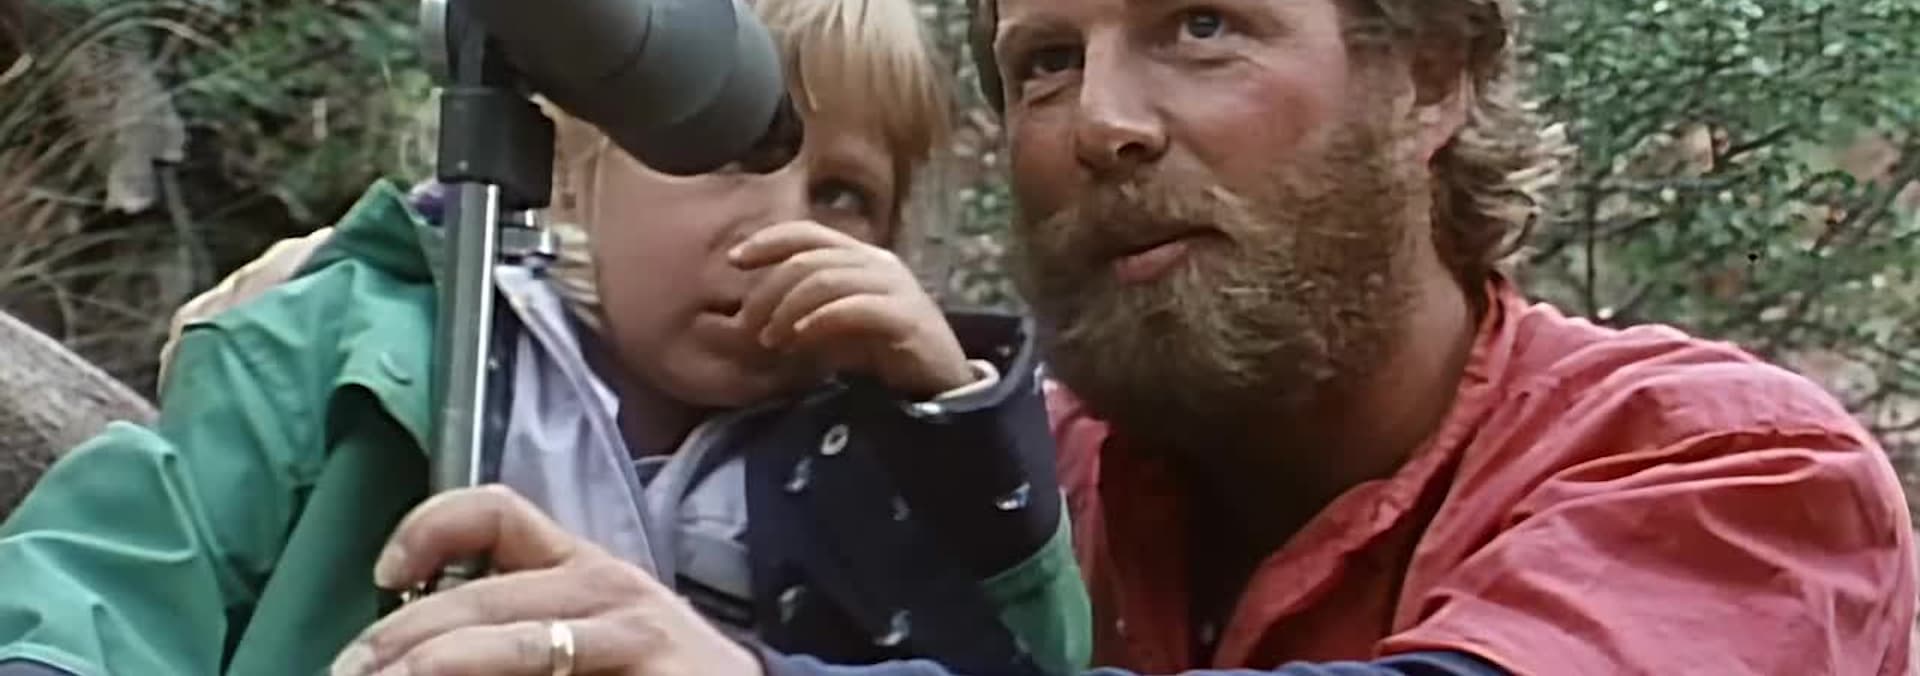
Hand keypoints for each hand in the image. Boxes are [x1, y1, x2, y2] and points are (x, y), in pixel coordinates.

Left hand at [328, 485, 763, 675]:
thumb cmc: (655, 674)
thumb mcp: (592, 634)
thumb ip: (520, 623)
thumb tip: (411, 649)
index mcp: (584, 566)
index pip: (496, 512)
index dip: (429, 528)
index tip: (387, 573)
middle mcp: (607, 587)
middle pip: (479, 594)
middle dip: (399, 639)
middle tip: (350, 673)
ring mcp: (632, 635)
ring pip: (509, 644)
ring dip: (434, 664)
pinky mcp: (650, 672)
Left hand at [729, 221, 975, 397]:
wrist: (941, 386)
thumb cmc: (884, 354)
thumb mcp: (834, 329)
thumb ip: (801, 312)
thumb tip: (753, 314)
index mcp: (860, 257)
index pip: (807, 233)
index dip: (768, 241)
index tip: (735, 261)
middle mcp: (878, 263)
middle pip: (809, 258)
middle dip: (769, 290)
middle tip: (747, 326)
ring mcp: (895, 287)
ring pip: (826, 278)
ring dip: (788, 308)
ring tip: (771, 339)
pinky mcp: (907, 317)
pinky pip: (854, 307)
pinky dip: (820, 319)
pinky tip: (800, 338)